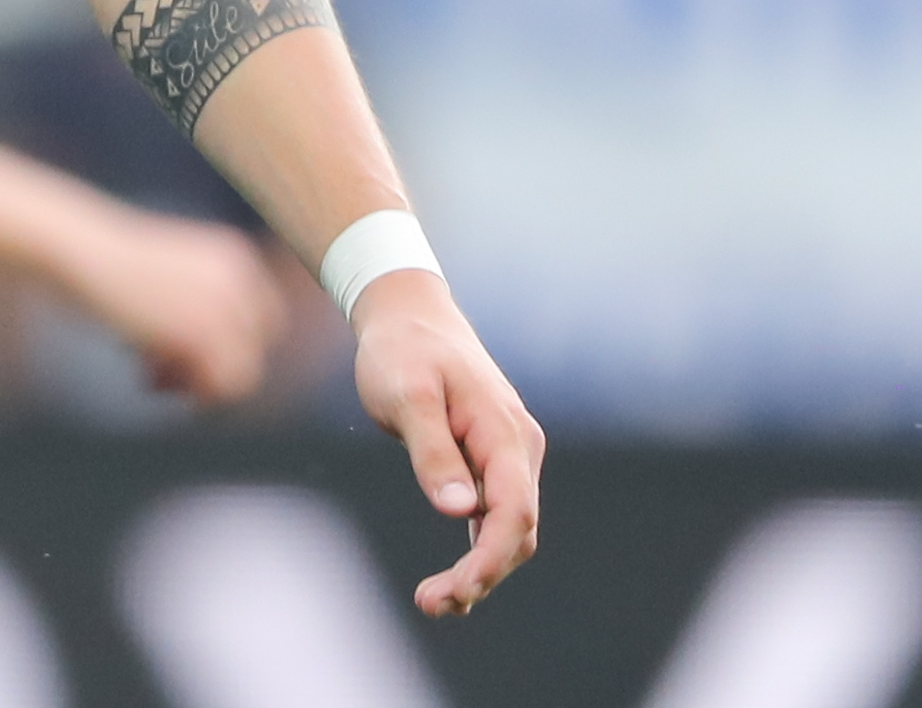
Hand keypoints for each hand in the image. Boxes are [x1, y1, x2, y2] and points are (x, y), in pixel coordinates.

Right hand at [73, 210, 287, 405]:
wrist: (80, 250)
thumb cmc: (110, 264)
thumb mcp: (169, 278)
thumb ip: (200, 307)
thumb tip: (222, 368)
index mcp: (236, 256)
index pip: (266, 321)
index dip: (233, 347)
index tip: (189, 357)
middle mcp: (240, 278)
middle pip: (254, 350)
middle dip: (214, 368)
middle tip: (164, 372)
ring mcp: (223, 304)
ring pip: (243, 373)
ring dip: (198, 385)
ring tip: (149, 377)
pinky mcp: (199, 331)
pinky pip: (219, 384)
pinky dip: (187, 392)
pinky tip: (143, 377)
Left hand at [349, 270, 542, 616]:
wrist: (407, 316)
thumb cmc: (403, 352)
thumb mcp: (408, 396)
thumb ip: (433, 452)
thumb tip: (459, 512)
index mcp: (503, 432)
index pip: (514, 512)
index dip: (490, 560)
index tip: (454, 592)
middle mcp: (517, 448)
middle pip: (518, 530)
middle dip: (482, 574)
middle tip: (430, 604)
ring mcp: (507, 455)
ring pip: (509, 528)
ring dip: (481, 570)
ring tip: (433, 602)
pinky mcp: (490, 461)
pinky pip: (495, 516)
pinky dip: (478, 551)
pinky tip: (452, 582)